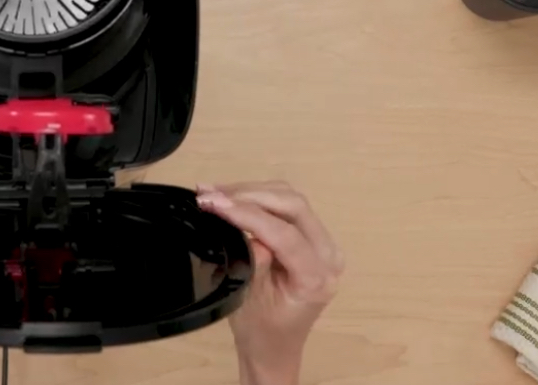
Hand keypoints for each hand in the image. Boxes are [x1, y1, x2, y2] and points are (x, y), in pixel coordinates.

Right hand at [196, 182, 342, 384]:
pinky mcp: (312, 236)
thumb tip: (243, 226)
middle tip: (209, 195)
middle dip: (248, 194)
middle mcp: (328, 256)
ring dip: (251, 191)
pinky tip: (230, 197)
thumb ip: (253, 260)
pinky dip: (258, 196)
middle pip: (293, 206)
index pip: (284, 234)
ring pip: (290, 199)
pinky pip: (287, 206)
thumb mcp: (248, 299)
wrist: (273, 346)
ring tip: (213, 193)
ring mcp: (324, 244)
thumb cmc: (260, 331)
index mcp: (315, 279)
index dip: (248, 214)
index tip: (214, 203)